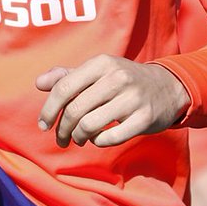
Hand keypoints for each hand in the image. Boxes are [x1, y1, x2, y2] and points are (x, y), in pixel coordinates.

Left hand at [36, 56, 190, 147]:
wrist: (167, 88)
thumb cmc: (123, 81)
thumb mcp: (98, 71)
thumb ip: (68, 76)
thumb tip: (39, 83)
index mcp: (102, 63)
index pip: (64, 88)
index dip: (49, 110)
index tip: (44, 124)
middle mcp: (117, 78)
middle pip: (75, 110)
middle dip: (63, 129)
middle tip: (62, 138)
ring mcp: (132, 98)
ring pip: (89, 125)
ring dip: (79, 137)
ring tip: (79, 139)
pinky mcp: (144, 118)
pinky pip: (110, 138)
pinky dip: (98, 141)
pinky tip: (98, 139)